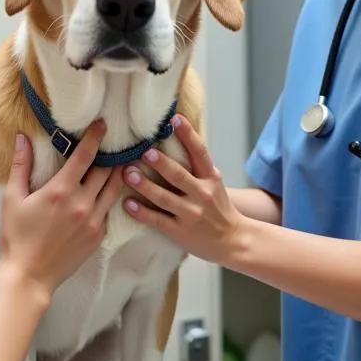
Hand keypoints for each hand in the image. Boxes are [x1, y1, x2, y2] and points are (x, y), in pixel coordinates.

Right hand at [0, 120, 126, 299]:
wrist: (29, 276)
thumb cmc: (16, 237)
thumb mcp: (12, 198)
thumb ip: (21, 166)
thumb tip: (22, 138)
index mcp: (61, 190)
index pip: (86, 155)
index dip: (96, 136)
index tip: (102, 124)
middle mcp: (82, 203)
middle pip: (107, 170)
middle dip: (110, 154)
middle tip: (113, 142)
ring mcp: (94, 220)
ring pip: (114, 189)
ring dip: (117, 174)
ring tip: (120, 162)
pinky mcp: (98, 235)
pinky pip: (109, 210)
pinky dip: (109, 197)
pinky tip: (106, 192)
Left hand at [122, 115, 246, 264]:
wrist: (233, 241)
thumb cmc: (218, 207)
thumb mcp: (214, 183)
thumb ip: (197, 166)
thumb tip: (178, 137)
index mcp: (210, 178)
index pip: (200, 152)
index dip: (188, 134)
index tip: (175, 119)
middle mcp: (202, 194)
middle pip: (179, 175)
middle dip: (160, 163)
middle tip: (144, 152)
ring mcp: (191, 214)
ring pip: (164, 198)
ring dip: (144, 185)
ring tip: (128, 174)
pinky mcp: (180, 232)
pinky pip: (157, 220)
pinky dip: (142, 212)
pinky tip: (128, 204)